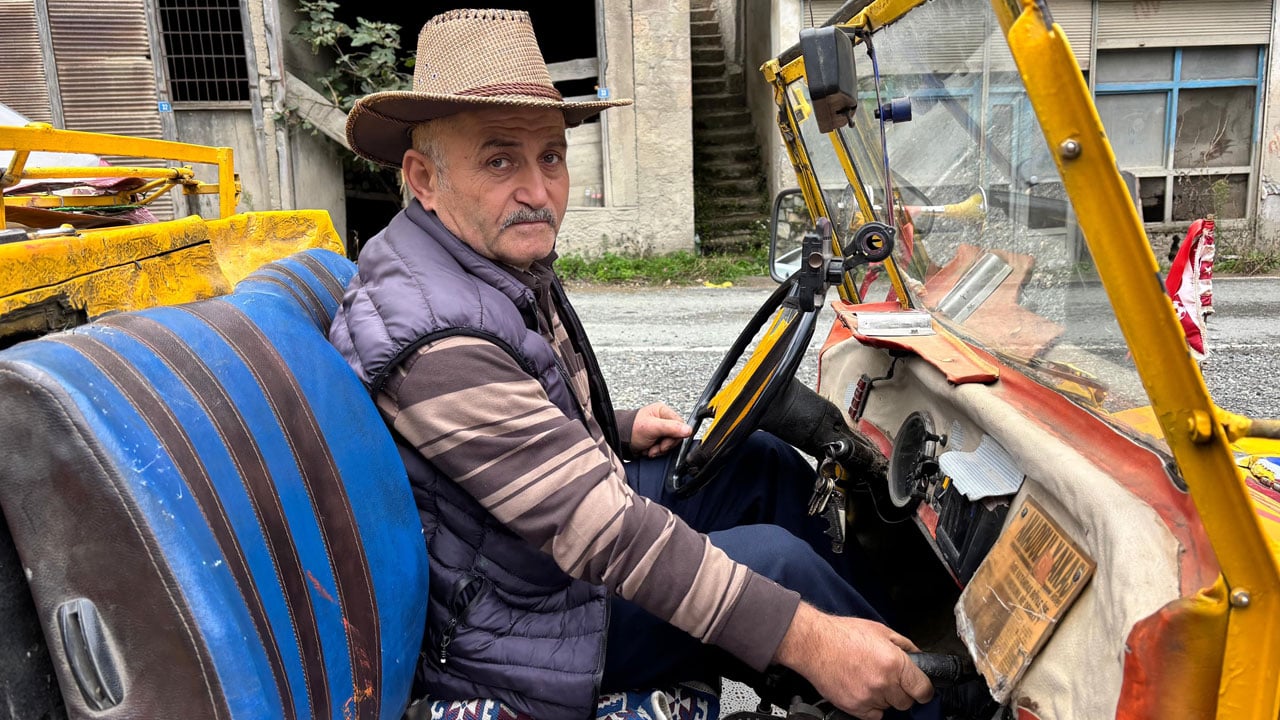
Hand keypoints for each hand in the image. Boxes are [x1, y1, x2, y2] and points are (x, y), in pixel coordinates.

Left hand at [629, 402, 691, 457]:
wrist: (620, 441)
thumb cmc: (631, 429)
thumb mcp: (653, 427)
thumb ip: (671, 428)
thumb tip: (688, 430)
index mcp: (663, 412)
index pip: (680, 425)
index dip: (675, 436)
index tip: (665, 442)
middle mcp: (663, 420)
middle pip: (676, 436)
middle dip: (665, 445)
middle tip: (656, 447)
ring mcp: (660, 431)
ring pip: (670, 444)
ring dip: (660, 450)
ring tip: (650, 449)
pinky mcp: (657, 440)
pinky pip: (663, 449)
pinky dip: (656, 452)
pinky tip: (649, 450)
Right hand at [774, 603, 933, 718]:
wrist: (813, 644)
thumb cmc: (843, 635)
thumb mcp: (880, 631)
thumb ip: (904, 646)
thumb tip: (919, 657)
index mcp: (894, 663)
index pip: (923, 690)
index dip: (923, 689)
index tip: (920, 689)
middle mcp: (883, 682)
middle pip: (906, 702)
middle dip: (901, 692)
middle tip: (888, 679)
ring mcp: (868, 697)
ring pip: (889, 708)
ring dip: (884, 698)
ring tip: (869, 679)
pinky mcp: (854, 707)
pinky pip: (873, 716)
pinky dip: (870, 706)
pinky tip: (862, 688)